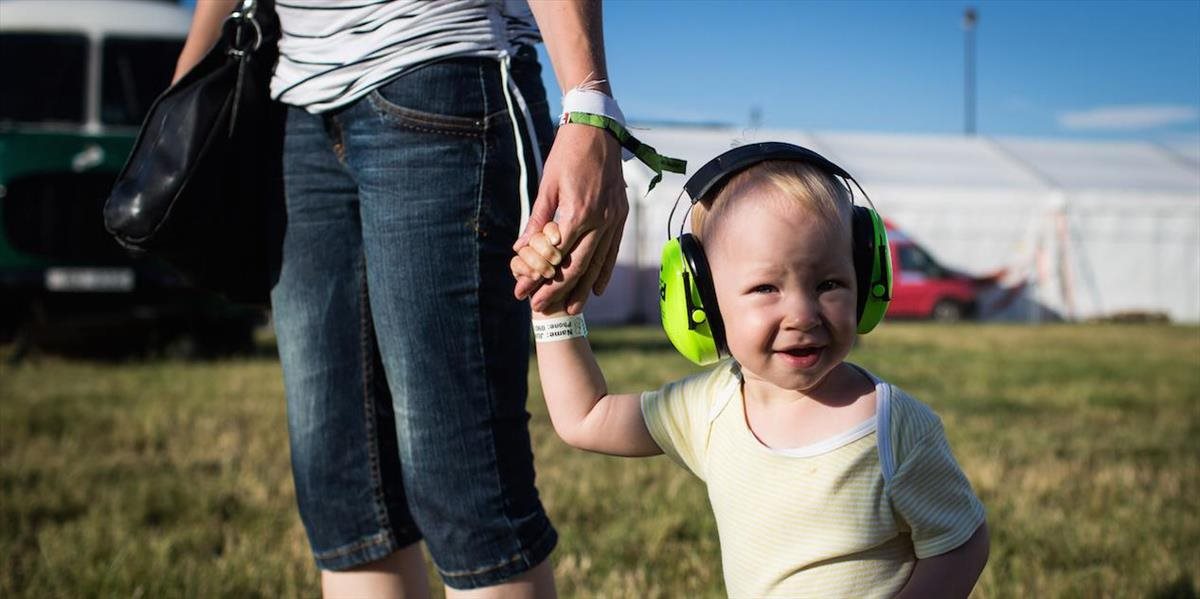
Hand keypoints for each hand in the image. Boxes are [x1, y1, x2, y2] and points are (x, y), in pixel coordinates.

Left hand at [513, 123, 626, 314]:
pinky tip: (596, 288)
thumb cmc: (566, 154)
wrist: (597, 130)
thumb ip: (537, 221)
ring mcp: (614, 219)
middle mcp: (600, 220)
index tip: (524, 292)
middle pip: (578, 266)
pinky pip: (613, 250)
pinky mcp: (622, 215)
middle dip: (558, 290)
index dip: (539, 278)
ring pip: (598, 263)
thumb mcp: (547, 186)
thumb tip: (521, 249)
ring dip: (583, 288)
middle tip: (542, 308)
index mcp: (578, 212)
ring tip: (571, 309)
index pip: (556, 256)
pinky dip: (605, 271)